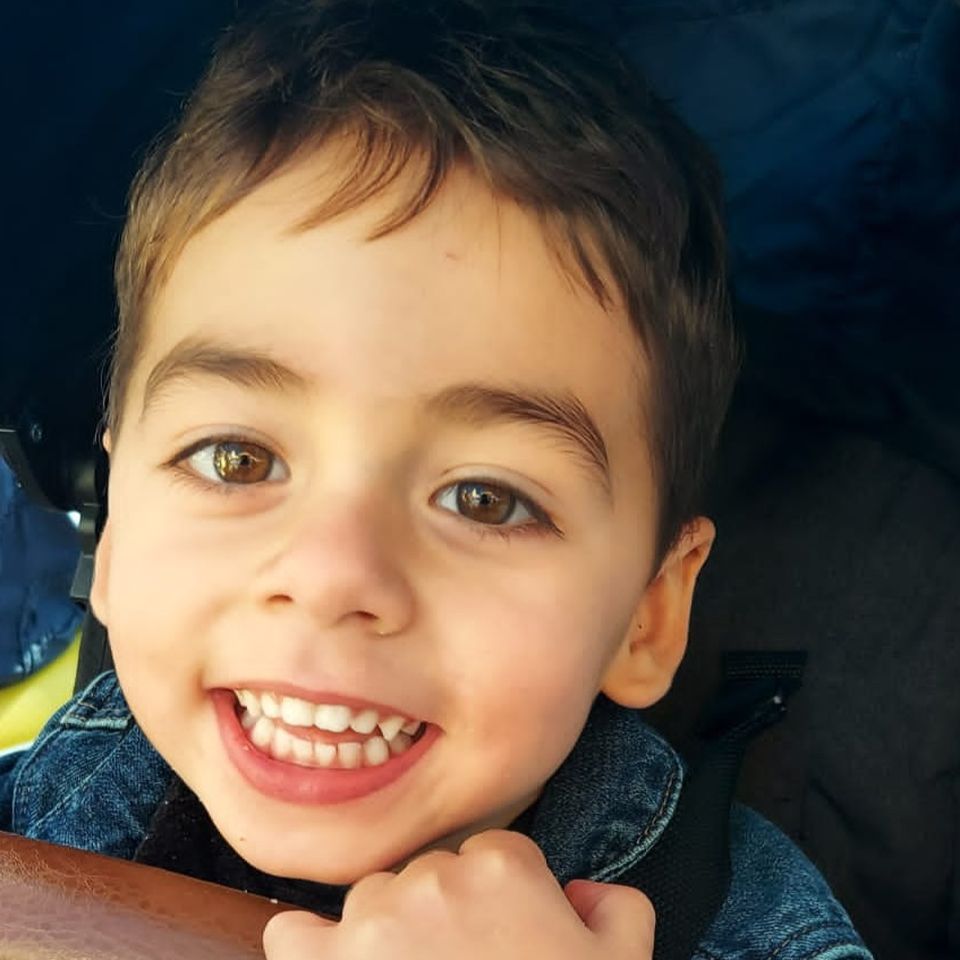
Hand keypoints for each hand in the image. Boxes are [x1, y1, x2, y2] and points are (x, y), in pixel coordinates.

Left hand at [262, 829, 653, 958]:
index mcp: (503, 867)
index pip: (496, 856)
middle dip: (448, 916)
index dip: (505, 901)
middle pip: (433, 876)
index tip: (509, 941)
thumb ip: (618, 909)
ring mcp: (375, 920)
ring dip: (389, 934)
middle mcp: (434, 877)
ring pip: (373, 901)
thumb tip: (585, 892)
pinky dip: (308, 951)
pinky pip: (293, 937)